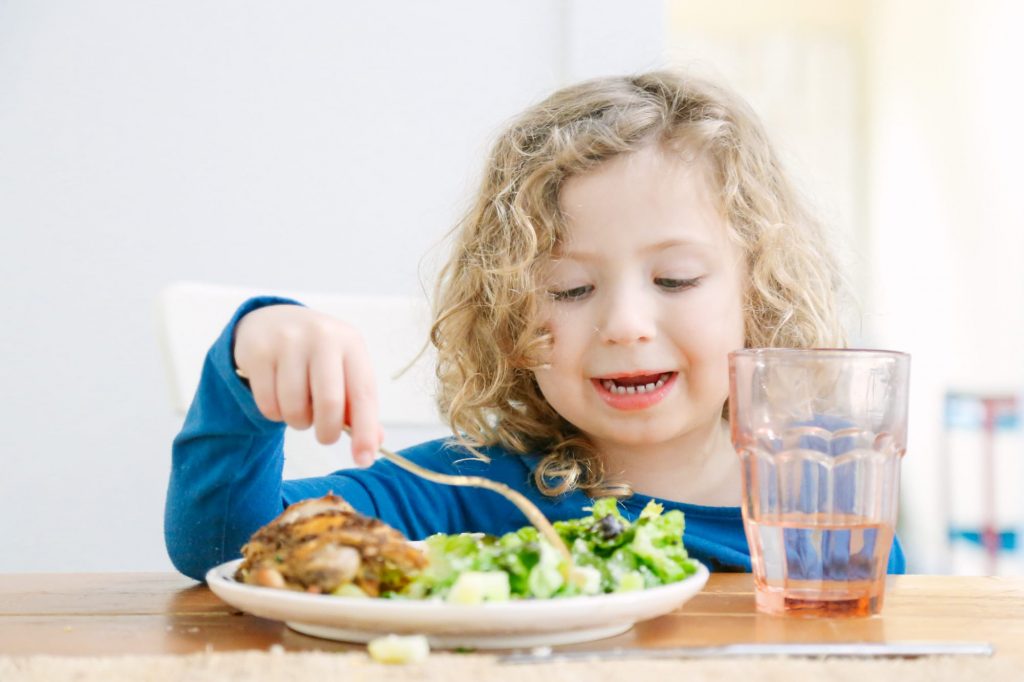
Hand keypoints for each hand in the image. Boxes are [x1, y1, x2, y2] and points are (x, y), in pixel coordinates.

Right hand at [233, 304, 381, 465]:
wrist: (273, 321)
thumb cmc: (317, 356)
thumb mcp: (344, 370)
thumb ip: (358, 406)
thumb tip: (372, 447)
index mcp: (351, 343)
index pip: (363, 393)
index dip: (365, 431)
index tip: (364, 459)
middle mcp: (322, 337)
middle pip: (329, 403)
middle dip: (328, 432)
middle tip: (325, 436)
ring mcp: (288, 342)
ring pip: (295, 408)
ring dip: (298, 423)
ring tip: (300, 409)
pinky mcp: (258, 352)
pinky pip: (268, 405)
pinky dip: (274, 414)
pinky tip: (278, 398)